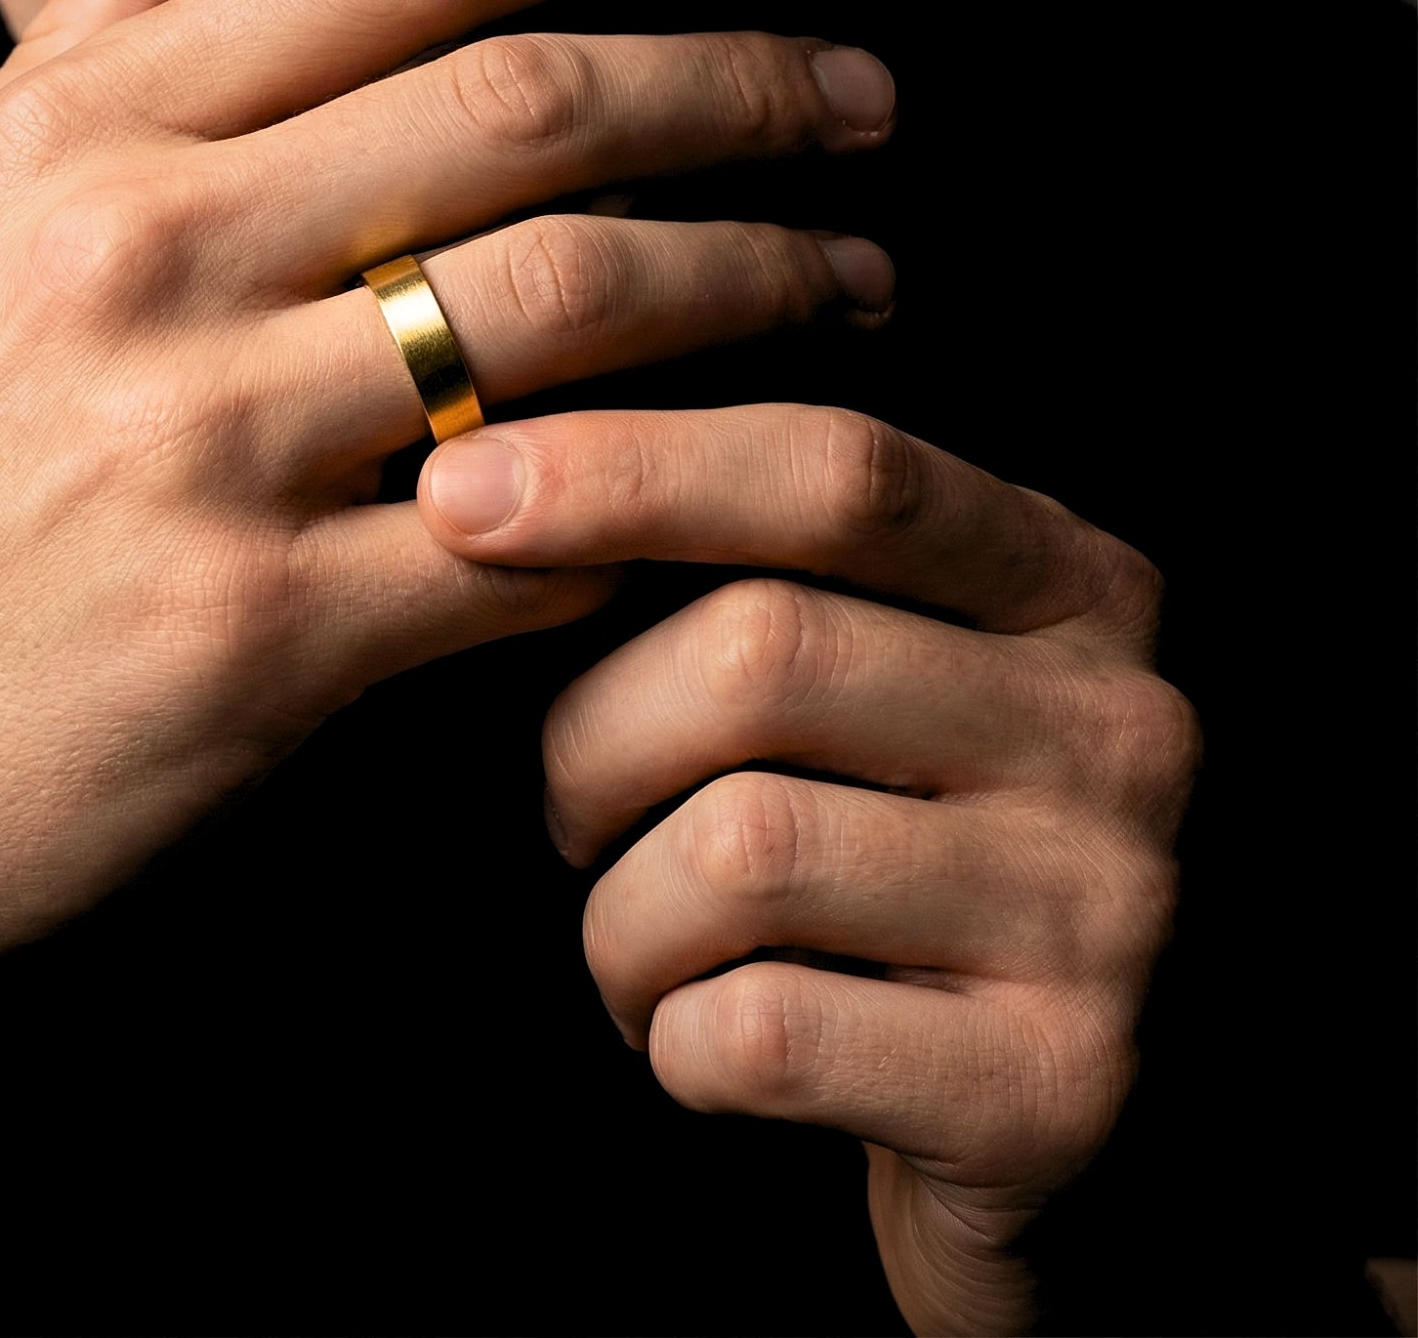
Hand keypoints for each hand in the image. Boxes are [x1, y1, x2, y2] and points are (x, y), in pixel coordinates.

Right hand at [0, 0, 898, 1327]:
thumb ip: (78, 38)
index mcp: (71, 149)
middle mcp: (137, 266)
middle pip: (518, 112)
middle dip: (737, 83)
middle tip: (871, 94)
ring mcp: (200, 454)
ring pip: (567, 310)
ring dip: (756, 279)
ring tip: (867, 273)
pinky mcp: (261, 644)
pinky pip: (540, 537)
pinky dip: (672, 497)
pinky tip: (759, 474)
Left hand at [418, 404, 1196, 1335]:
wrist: (1024, 1109)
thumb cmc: (878, 842)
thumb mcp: (858, 666)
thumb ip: (743, 559)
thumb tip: (489, 475)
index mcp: (1067, 579)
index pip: (838, 472)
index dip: (628, 467)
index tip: (455, 492)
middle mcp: (1121, 723)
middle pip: (759, 652)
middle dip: (591, 739)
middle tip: (572, 810)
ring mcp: (1109, 909)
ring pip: (737, 849)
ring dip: (620, 916)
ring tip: (645, 945)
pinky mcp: (1056, 1086)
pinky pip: (757, 1032)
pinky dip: (671, 1038)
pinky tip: (704, 1037)